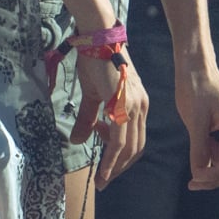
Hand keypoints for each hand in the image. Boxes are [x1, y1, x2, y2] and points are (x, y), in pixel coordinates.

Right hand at [73, 52, 147, 187]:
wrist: (97, 39)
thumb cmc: (95, 63)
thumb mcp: (93, 95)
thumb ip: (89, 118)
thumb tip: (76, 140)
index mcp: (137, 103)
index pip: (136, 139)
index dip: (123, 156)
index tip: (107, 167)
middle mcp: (141, 106)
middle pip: (137, 147)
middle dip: (121, 167)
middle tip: (104, 180)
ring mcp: (134, 105)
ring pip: (129, 147)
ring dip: (116, 167)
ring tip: (101, 179)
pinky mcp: (122, 105)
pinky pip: (119, 140)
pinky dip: (112, 159)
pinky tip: (103, 171)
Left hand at [177, 67, 218, 190]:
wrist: (197, 69)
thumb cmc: (195, 90)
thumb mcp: (195, 123)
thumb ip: (199, 151)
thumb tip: (199, 177)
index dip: (215, 177)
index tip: (194, 180)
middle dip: (215, 177)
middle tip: (191, 183)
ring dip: (213, 168)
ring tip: (193, 165)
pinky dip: (214, 158)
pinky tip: (200, 150)